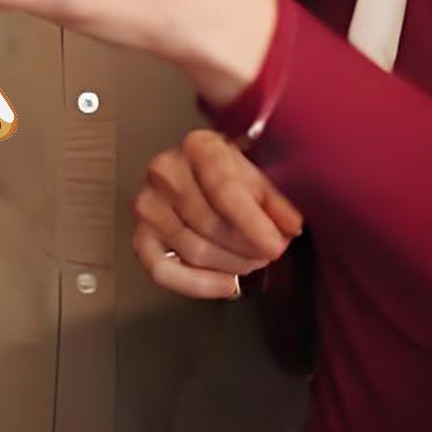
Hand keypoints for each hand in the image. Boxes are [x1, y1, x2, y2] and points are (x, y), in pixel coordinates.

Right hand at [132, 130, 303, 300]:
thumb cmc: (232, 173)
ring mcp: (148, 204)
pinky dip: (198, 285)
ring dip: (232, 266)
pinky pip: (164, 271)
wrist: (201, 173)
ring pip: (194, 251)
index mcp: (198, 147)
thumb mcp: (259, 173)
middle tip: (268, 252)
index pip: (223, 190)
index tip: (275, 245)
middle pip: (209, 225)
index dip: (252, 223)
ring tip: (251, 260)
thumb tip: (290, 226)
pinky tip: (227, 284)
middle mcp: (165, 171)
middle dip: (247, 248)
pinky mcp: (141, 235)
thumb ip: (277, 199)